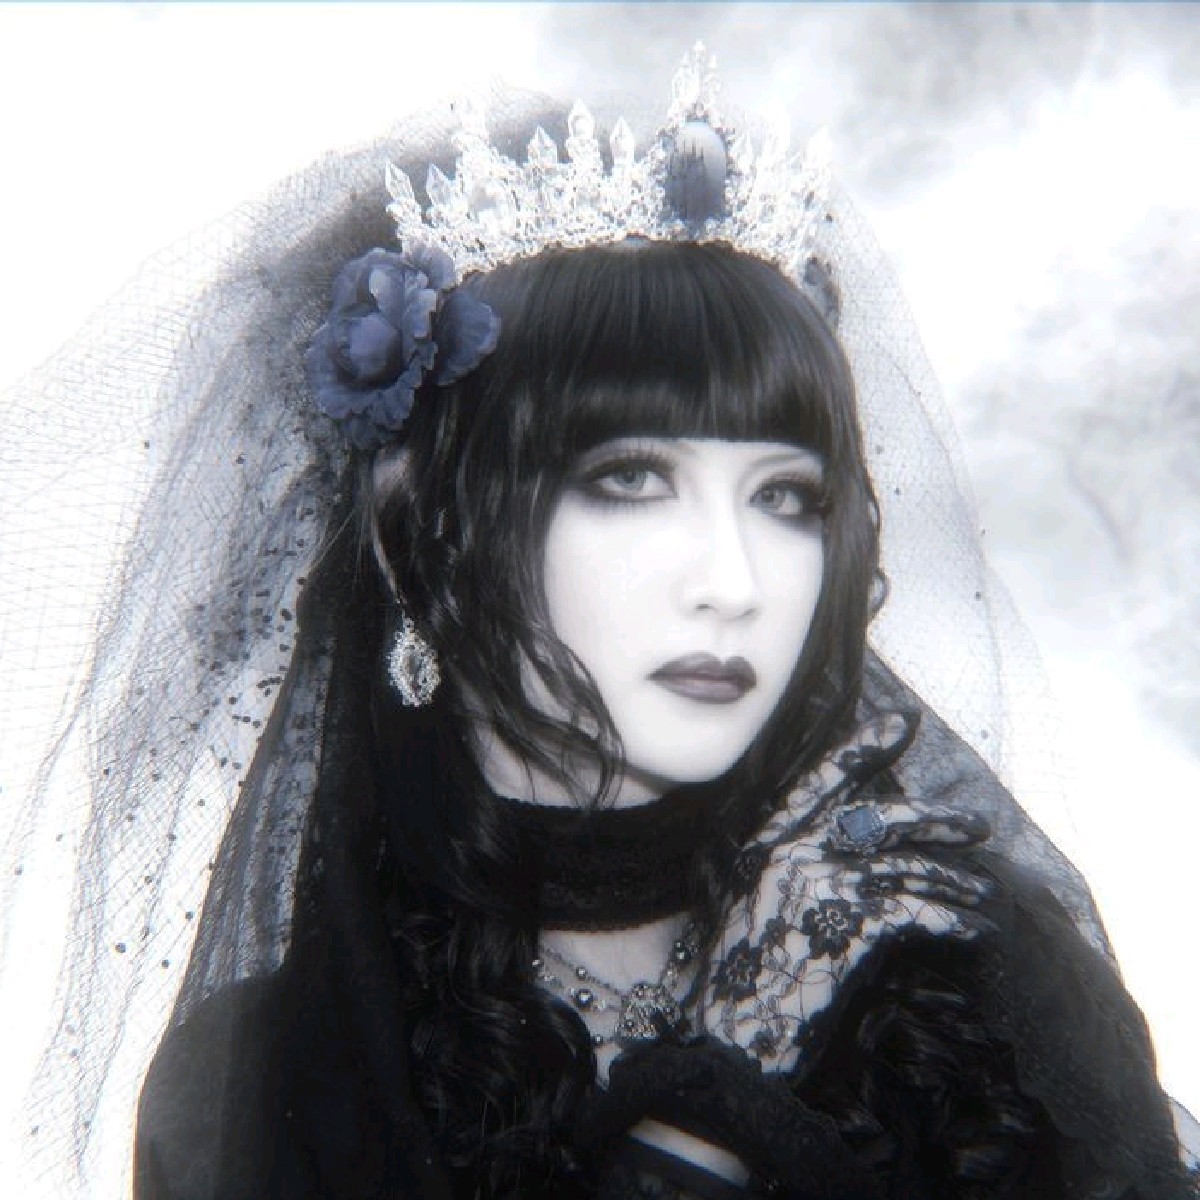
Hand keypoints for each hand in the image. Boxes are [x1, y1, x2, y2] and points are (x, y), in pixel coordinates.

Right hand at [698, 711, 992, 1074]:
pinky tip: (974, 929)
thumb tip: (844, 854)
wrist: (725, 1045)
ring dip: (955, 878)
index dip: (862, 747)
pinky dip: (951, 918)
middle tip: (978, 826)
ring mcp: (818, 886)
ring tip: (985, 893)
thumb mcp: (751, 912)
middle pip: (877, 816)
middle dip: (936, 819)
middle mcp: (789, 853)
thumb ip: (786, 874)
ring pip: (905, 865)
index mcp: (764, 845)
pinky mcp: (847, 927)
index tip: (902, 721)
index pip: (819, 781)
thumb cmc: (740, 985)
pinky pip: (915, 911)